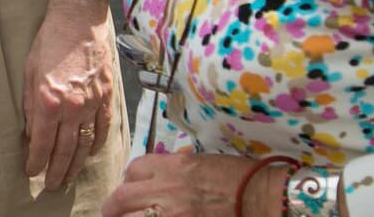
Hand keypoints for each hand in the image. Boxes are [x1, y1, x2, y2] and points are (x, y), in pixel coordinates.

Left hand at [24, 0, 116, 191]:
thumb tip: (31, 131)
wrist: (80, 18)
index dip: (36, 160)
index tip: (31, 172)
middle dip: (56, 170)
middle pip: (64, 149)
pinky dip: (97, 144)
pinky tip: (89, 154)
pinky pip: (103, 128)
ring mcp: (93, 103)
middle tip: (51, 186)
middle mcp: (72, 106)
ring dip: (76, 164)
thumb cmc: (50, 41)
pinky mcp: (107, 96)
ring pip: (85, 144)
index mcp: (49, 100)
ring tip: (68, 178)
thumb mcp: (29, 71)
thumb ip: (30, 105)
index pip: (41, 142)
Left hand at [99, 153, 277, 216]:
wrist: (263, 196)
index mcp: (173, 165)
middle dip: (113, 206)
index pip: (134, 169)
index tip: (128, 188)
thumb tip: (163, 172)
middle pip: (122, 197)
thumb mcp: (203, 162)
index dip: (128, 180)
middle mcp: (166, 188)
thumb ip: (178, 167)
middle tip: (110, 213)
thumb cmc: (240, 177)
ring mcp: (172, 213)